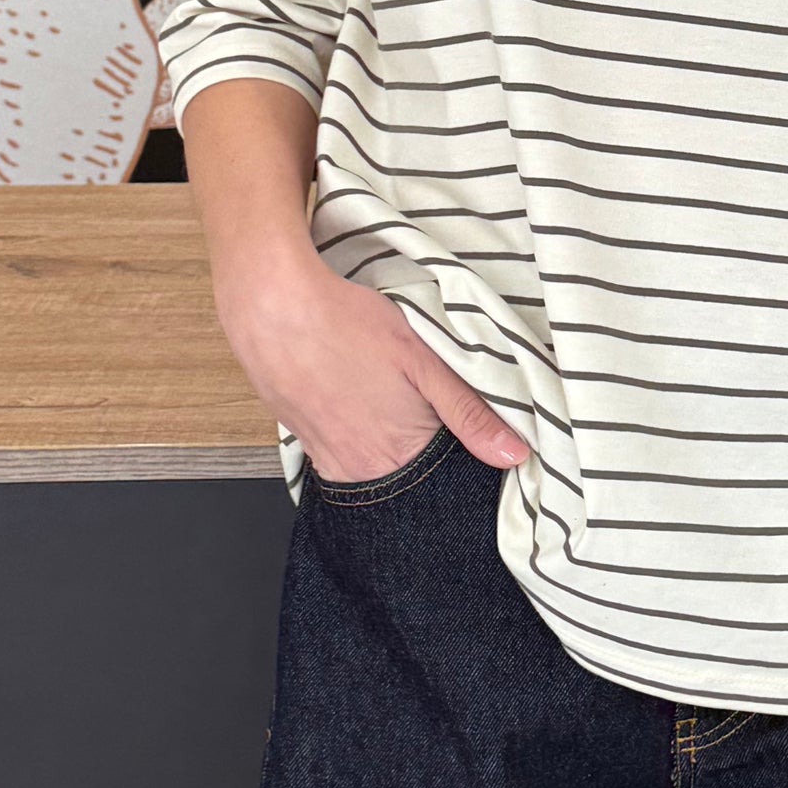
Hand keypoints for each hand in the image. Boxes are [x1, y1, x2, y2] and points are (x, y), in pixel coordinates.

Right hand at [216, 240, 527, 480]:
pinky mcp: (302, 441)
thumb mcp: (424, 360)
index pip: (444, 480)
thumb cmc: (348, 324)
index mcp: (398, 455)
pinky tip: (360, 401)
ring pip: (373, 467)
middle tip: (419, 405)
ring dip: (388, 445)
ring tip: (388, 400)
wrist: (272, 308)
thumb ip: (470, 412)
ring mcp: (326, 458)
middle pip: (407, 478)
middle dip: (424, 454)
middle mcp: (360, 469)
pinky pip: (341, 454)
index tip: (462, 430)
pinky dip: (358, 436)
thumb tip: (515, 455)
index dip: (461, 456)